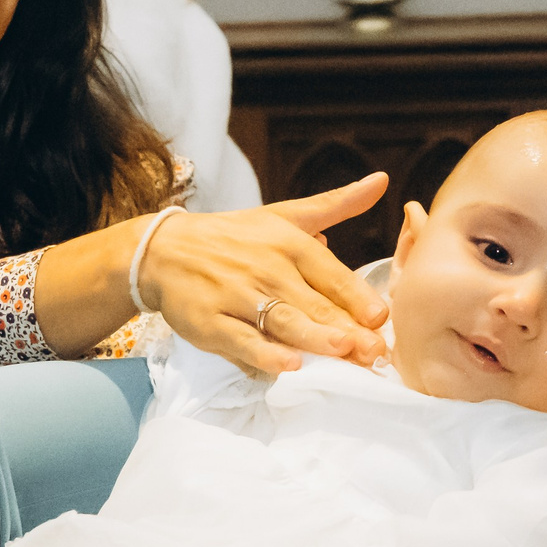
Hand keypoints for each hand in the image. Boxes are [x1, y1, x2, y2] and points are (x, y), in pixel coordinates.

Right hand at [137, 175, 391, 373]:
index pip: (331, 274)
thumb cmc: (234, 238)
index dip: (357, 298)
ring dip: (313, 336)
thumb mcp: (285, 216)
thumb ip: (335, 205)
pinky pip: (241, 341)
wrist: (163, 250)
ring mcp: (236, 295)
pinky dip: (264, 354)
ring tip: (342, 349)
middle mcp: (266, 267)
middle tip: (375, 350)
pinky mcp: (209, 322)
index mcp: (289, 243)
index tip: (381, 319)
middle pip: (313, 303)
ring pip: (281, 320)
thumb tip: (383, 181)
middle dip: (346, 327)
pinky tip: (288, 364)